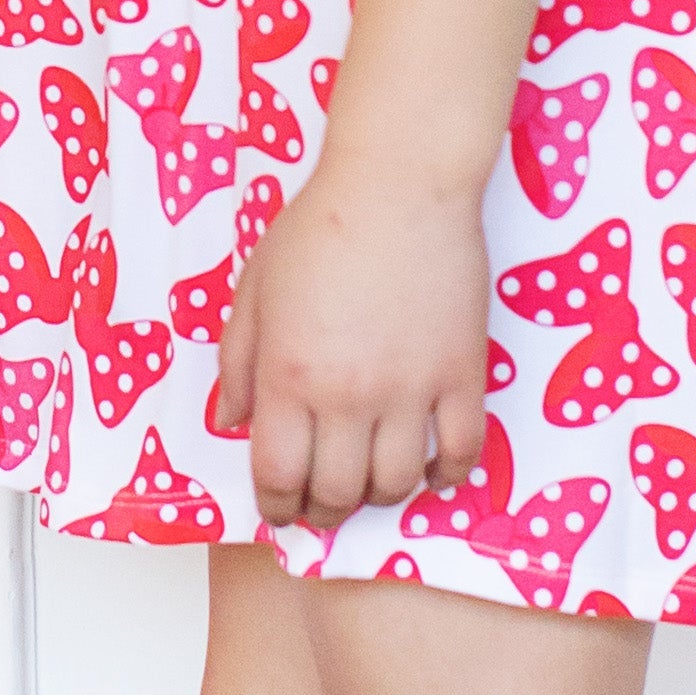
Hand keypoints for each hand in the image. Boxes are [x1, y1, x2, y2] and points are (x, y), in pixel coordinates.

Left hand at [206, 147, 490, 526]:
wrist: (399, 183)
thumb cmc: (321, 228)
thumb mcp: (254, 290)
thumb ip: (237, 361)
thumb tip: (233, 419)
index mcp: (288, 376)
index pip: (279, 477)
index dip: (276, 508)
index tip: (278, 510)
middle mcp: (347, 395)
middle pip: (337, 494)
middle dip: (323, 511)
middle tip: (322, 503)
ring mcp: (410, 389)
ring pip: (396, 484)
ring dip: (379, 497)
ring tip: (371, 483)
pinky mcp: (462, 375)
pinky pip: (461, 452)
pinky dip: (445, 476)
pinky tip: (430, 471)